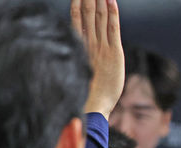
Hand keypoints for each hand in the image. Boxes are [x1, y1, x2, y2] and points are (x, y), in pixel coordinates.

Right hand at [71, 0, 123, 118]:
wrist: (92, 104)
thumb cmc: (82, 94)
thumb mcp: (74, 74)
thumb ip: (73, 61)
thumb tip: (67, 57)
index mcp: (77, 47)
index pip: (76, 20)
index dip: (77, 5)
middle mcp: (88, 43)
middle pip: (88, 14)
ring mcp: (101, 46)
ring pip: (99, 17)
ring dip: (100, 0)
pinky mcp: (114, 52)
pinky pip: (113, 28)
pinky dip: (112, 13)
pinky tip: (111, 1)